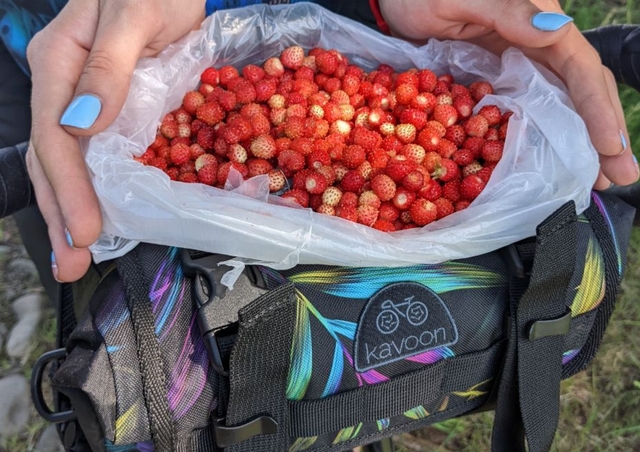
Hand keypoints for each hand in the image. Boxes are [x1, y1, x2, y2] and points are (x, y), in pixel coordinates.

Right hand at [26, 0, 204, 281]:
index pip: (55, 137)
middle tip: (70, 265)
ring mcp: (83, 99)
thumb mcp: (134, 13)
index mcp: (58, 63)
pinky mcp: (110, 107)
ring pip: (67, 163)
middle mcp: (63, 86)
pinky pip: (94, 155)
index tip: (85, 231)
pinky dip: (94, 190)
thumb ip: (108, 66)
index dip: (69, 189)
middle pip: (52, 159)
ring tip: (76, 256)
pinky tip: (99, 217)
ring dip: (71, 212)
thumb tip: (83, 123)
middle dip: (61, 215)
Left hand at [378, 0, 639, 189]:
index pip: (579, 66)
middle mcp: (538, 40)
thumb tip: (553, 31)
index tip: (610, 146)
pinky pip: (532, 108)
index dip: (597, 107)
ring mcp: (521, 60)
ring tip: (600, 181)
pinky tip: (556, 162)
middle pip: (582, 88)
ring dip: (581, 141)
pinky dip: (547, 136)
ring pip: (562, 102)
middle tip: (621, 177)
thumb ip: (506, 10)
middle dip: (604, 132)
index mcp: (536, 17)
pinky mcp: (501, 77)